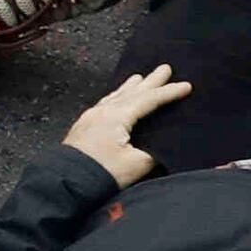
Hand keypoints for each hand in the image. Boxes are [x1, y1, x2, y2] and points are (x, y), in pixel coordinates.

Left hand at [65, 66, 191, 186]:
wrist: (64, 182)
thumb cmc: (100, 173)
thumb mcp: (135, 165)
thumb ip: (153, 153)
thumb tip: (161, 148)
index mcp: (116, 116)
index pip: (149, 100)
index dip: (168, 93)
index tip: (186, 86)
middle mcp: (103, 111)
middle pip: (132, 92)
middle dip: (150, 80)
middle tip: (165, 68)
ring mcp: (91, 117)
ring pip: (116, 96)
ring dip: (131, 86)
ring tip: (140, 77)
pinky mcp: (84, 126)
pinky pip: (105, 103)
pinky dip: (116, 97)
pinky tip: (115, 98)